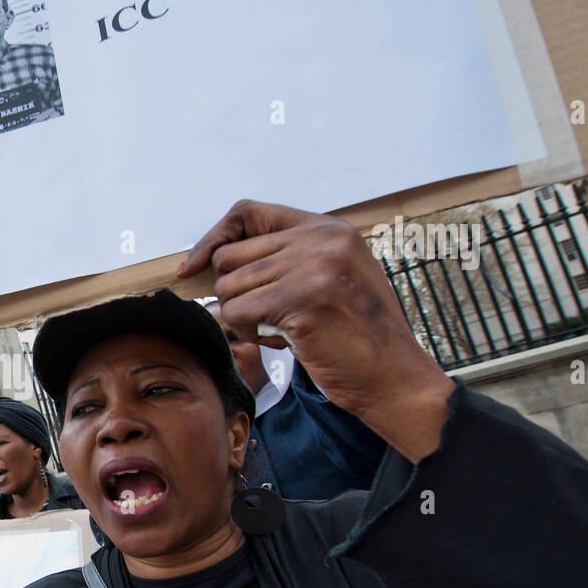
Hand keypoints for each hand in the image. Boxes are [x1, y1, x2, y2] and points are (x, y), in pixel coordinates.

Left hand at [180, 200, 454, 460]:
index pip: (248, 212)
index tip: (192, 266)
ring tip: (276, 330)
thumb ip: (285, 261)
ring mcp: (313, 267)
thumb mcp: (329, 280)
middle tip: (260, 317)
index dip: (214, 238)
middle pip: (229, 256)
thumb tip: (214, 263)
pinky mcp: (303, 300)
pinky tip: (278, 340)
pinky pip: (238, 313)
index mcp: (328, 228)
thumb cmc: (357, 338)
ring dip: (241, 318)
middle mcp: (321, 240)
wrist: (394, 376)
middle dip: (232, 293)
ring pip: (229, 287)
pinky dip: (248, 333)